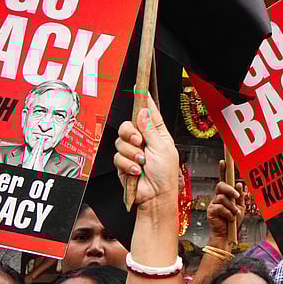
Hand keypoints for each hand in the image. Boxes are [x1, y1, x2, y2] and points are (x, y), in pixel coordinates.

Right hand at [114, 95, 180, 211]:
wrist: (155, 196)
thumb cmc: (165, 176)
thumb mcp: (162, 148)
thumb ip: (150, 130)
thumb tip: (144, 112)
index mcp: (157, 134)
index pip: (148, 112)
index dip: (143, 100)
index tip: (139, 87)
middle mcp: (143, 140)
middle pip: (127, 125)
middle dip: (131, 133)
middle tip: (139, 142)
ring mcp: (132, 151)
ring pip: (120, 141)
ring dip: (132, 153)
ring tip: (142, 162)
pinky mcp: (123, 163)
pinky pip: (117, 157)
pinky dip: (128, 164)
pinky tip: (137, 170)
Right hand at [206, 162, 244, 244]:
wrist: (227, 235)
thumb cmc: (233, 221)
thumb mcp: (241, 208)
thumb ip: (240, 196)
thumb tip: (238, 183)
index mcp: (226, 194)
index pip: (224, 180)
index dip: (222, 170)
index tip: (223, 161)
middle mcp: (218, 197)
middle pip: (221, 185)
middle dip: (229, 190)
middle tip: (237, 197)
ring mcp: (213, 203)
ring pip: (222, 198)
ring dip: (231, 206)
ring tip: (234, 214)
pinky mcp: (210, 211)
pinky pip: (220, 208)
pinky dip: (228, 213)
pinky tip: (229, 219)